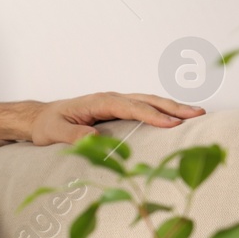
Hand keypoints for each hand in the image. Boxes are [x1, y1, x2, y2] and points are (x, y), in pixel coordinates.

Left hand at [29, 93, 204, 145]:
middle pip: (147, 101)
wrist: (40, 118)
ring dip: (172, 107)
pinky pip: (143, 109)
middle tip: (198, 114)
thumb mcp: (55, 132)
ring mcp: (115, 103)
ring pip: (149, 102)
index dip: (153, 115)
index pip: (131, 107)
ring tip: (196, 114)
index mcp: (99, 102)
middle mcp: (110, 99)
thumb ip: (73, 135)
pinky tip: (176, 118)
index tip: (172, 123)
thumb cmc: (48, 124)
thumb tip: (95, 138)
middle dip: (173, 107)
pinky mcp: (117, 111)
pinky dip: (162, 111)